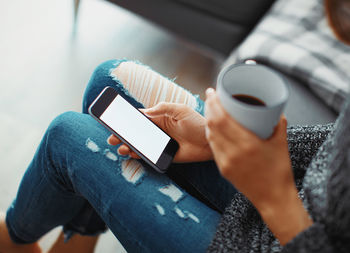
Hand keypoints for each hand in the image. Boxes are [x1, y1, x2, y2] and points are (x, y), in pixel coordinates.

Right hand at [107, 102, 212, 162]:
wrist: (210, 141)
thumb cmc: (197, 123)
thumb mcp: (181, 110)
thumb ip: (163, 108)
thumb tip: (145, 111)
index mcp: (160, 118)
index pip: (140, 118)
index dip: (127, 119)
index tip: (115, 120)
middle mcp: (158, 130)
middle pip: (136, 132)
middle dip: (123, 135)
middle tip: (112, 138)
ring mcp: (160, 143)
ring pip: (139, 144)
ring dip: (128, 145)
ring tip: (121, 147)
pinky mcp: (164, 154)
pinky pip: (148, 155)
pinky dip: (139, 155)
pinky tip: (132, 153)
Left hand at [204, 88, 311, 244]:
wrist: (273, 198)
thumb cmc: (280, 171)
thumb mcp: (281, 143)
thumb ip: (278, 123)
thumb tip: (275, 109)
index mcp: (247, 144)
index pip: (221, 119)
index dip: (213, 103)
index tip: (212, 92)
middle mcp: (233, 153)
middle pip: (212, 124)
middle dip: (208, 107)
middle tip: (211, 96)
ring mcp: (225, 162)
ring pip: (210, 135)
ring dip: (208, 119)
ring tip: (211, 108)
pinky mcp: (222, 169)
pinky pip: (213, 147)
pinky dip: (211, 134)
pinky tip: (212, 127)